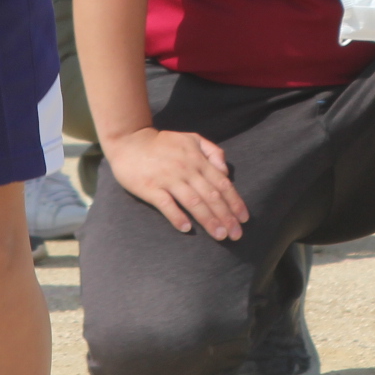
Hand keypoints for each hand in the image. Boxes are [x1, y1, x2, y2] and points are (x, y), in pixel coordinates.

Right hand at [106, 126, 248, 240]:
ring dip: (208, 220)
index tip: (244, 219)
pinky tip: (186, 228)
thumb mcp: (191, 138)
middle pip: (211, 196)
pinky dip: (177, 216)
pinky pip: (166, 204)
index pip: (222, 183)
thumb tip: (225, 170)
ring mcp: (168, 179)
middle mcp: (186, 169)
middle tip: (236, 235)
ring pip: (193, 202)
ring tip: (220, 235)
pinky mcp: (151, 187)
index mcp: (197, 159)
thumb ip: (212, 151)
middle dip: (226, 216)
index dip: (235, 202)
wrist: (130, 141)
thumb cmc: (163, 143)